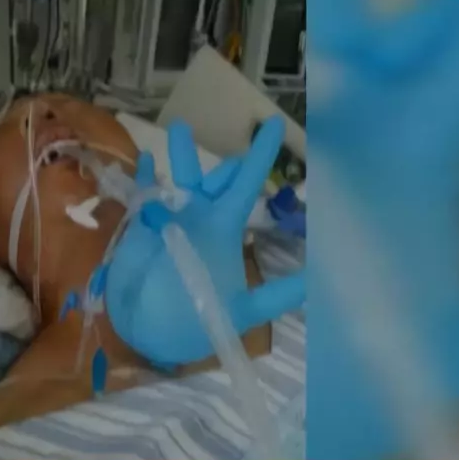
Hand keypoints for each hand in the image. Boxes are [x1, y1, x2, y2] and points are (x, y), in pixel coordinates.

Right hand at [105, 119, 304, 366]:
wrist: (152, 335)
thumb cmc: (196, 321)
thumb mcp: (242, 310)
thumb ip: (277, 294)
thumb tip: (319, 283)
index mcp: (225, 229)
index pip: (247, 186)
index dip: (261, 156)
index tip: (275, 124)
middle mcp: (200, 217)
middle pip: (215, 178)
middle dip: (223, 165)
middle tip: (232, 159)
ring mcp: (170, 218)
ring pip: (179, 177)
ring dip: (180, 155)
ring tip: (180, 129)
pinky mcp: (140, 224)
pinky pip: (143, 193)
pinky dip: (144, 176)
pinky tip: (144, 161)